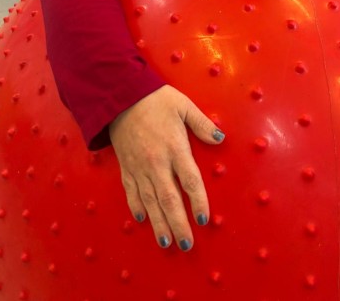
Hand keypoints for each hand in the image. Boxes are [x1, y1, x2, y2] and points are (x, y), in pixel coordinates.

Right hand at [109, 85, 224, 250]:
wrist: (120, 96)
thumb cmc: (155, 99)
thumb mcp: (183, 105)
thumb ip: (202, 124)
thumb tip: (219, 138)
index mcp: (174, 147)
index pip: (189, 181)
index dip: (198, 201)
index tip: (204, 219)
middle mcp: (156, 162)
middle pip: (169, 199)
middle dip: (178, 223)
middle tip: (187, 244)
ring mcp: (139, 167)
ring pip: (150, 201)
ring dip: (159, 223)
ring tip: (166, 241)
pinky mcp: (126, 166)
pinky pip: (131, 191)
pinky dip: (136, 207)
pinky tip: (142, 219)